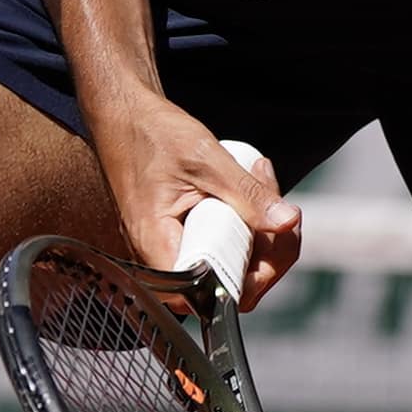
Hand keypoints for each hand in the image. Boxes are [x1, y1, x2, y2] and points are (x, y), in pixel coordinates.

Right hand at [94, 100, 298, 315]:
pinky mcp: (184, 238)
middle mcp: (161, 259)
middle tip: (274, 196)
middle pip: (230, 285)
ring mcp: (173, 250)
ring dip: (261, 228)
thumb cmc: (151, 134)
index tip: (274, 234)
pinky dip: (246, 221)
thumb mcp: (206, 160)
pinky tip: (252, 186)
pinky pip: (222, 247)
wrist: (124, 117)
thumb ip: (248, 193)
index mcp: (157, 246)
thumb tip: (287, 222)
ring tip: (260, 177)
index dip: (255, 274)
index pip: (214, 293)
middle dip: (267, 245)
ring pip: (231, 265)